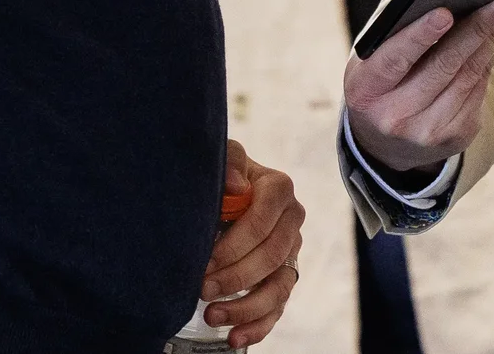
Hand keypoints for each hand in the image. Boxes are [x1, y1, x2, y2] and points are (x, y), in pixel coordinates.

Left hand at [199, 141, 303, 346]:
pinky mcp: (283, 278)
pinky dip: (258, 326)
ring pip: (278, 288)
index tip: (204, 259)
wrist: (224, 193)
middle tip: (201, 288)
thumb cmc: (223, 175)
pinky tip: (234, 337)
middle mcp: (292, 221)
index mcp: (279, 190)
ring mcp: (290, 253)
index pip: (262, 221)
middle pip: (271, 257)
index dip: (234, 244)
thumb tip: (238, 188)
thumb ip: (230, 162)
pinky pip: (277, 308)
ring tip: (213, 316)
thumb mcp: (223, 157)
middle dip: (235, 277)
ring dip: (245, 307)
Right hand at [343, 0, 493, 173]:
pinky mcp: (455, 137)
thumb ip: (397, 36)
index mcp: (365, 90)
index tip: (445, 13)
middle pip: (443, 66)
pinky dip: (489, 61)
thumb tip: (449, 3)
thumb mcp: (373, 62)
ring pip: (469, 76)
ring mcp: (427, 132)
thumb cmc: (380, 85)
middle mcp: (394, 116)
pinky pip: (479, 90)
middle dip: (477, 29)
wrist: (384, 145)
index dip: (419, 36)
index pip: (394, 59)